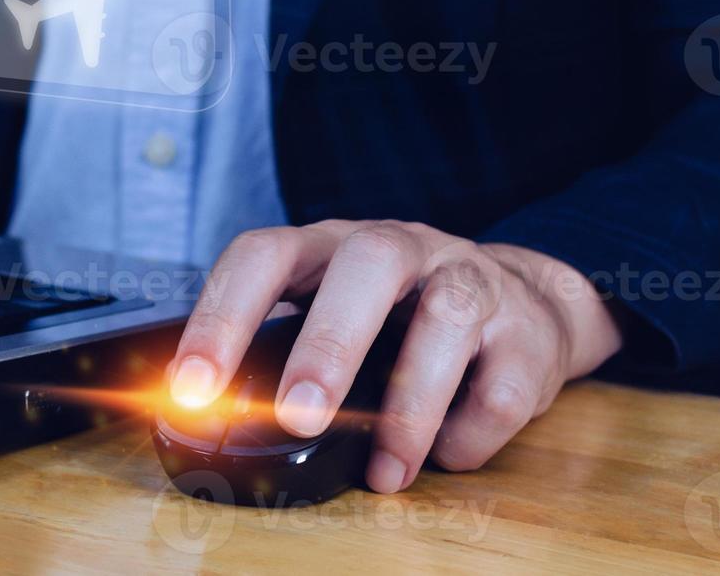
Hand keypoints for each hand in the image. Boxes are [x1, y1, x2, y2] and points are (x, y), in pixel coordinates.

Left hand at [168, 221, 622, 492]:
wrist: (527, 302)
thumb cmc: (401, 315)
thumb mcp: (333, 313)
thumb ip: (283, 351)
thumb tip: (214, 421)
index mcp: (331, 246)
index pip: (266, 255)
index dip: (222, 316)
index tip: (192, 388)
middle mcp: (401, 247)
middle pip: (367, 263)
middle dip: (328, 343)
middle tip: (297, 417)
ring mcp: (470, 280)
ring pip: (447, 318)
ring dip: (409, 406)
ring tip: (384, 473)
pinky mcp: (527, 331)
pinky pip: (502, 384)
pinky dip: (468, 433)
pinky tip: (445, 455)